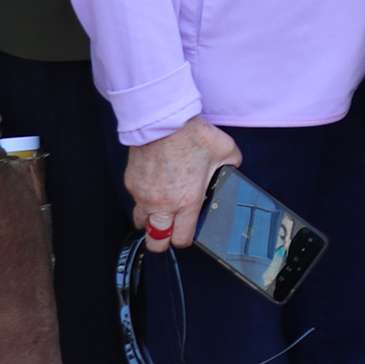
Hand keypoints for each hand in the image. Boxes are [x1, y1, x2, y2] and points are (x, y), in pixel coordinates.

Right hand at [123, 118, 242, 248]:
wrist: (163, 122)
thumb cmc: (193, 136)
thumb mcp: (226, 152)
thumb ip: (231, 168)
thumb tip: (233, 171)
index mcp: (187, 201)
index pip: (182, 239)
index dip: (186, 239)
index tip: (189, 232)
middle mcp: (163, 204)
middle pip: (156, 241)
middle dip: (164, 240)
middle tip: (171, 231)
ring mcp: (143, 195)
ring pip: (141, 223)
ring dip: (151, 222)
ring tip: (162, 211)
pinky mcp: (131, 184)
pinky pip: (136, 200)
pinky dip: (144, 200)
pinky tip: (155, 188)